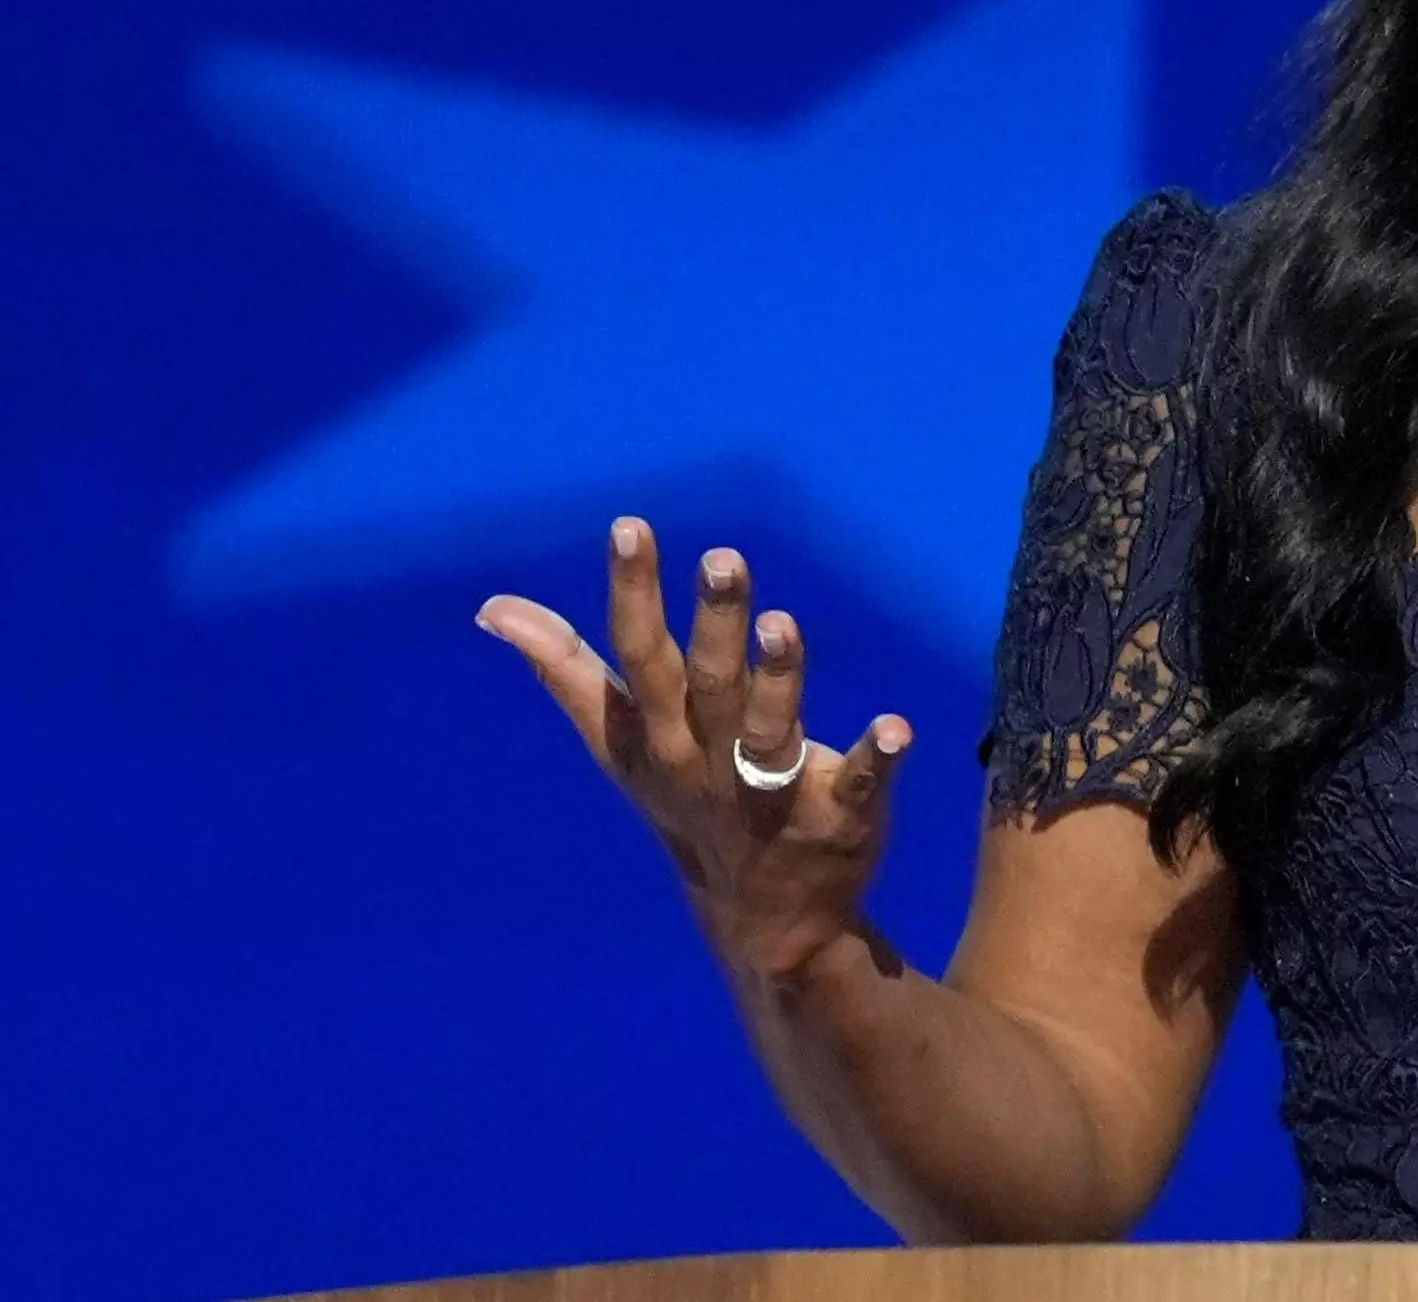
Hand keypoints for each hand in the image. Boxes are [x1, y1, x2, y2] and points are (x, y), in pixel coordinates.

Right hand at [477, 516, 913, 983]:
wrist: (762, 920)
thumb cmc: (687, 804)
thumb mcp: (622, 748)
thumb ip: (567, 674)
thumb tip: (491, 608)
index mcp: (658, 739)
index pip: (637, 657)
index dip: (633, 593)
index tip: (631, 526)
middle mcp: (709, 764)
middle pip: (707, 686)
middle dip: (713, 624)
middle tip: (724, 558)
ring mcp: (773, 794)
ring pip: (770, 731)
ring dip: (778, 679)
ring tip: (782, 623)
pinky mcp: (838, 817)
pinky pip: (859, 785)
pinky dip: (877, 757)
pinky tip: (897, 726)